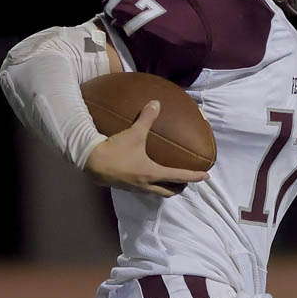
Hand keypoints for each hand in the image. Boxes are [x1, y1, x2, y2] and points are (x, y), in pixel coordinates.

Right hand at [84, 100, 208, 197]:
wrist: (91, 163)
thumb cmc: (115, 150)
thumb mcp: (133, 133)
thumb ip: (146, 119)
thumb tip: (156, 104)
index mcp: (152, 173)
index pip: (179, 176)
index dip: (193, 176)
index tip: (205, 176)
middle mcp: (146, 184)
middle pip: (168, 191)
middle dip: (179, 187)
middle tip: (185, 182)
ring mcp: (134, 188)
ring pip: (155, 193)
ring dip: (164, 189)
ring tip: (168, 181)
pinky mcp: (124, 187)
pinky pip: (143, 190)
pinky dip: (150, 186)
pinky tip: (145, 177)